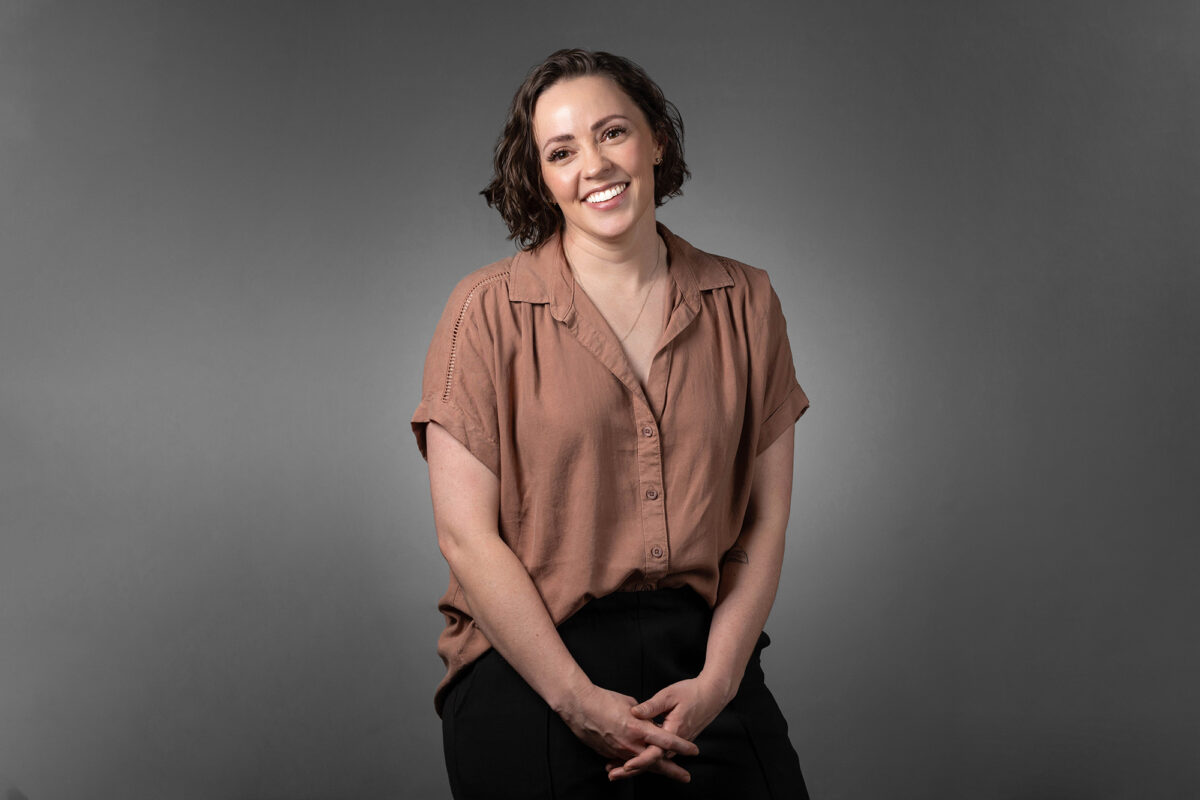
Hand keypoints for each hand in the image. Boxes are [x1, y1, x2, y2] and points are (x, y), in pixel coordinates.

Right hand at [556, 682, 698, 782]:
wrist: (579, 706)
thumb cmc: (605, 699)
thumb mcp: (629, 703)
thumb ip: (643, 715)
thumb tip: (649, 721)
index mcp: (639, 728)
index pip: (666, 741)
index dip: (682, 747)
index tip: (694, 751)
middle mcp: (631, 744)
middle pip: (657, 762)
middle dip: (673, 770)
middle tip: (686, 777)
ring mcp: (619, 751)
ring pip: (642, 766)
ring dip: (656, 770)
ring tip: (669, 775)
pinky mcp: (609, 754)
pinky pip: (625, 763)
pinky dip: (635, 767)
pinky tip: (641, 770)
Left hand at [604, 673, 731, 780]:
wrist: (712, 695)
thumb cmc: (691, 693)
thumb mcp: (669, 695)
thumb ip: (651, 706)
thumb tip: (634, 712)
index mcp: (674, 731)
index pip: (655, 752)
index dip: (640, 760)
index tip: (626, 765)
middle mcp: (676, 742)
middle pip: (652, 762)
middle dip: (631, 769)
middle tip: (612, 774)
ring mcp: (676, 745)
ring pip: (654, 760)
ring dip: (636, 765)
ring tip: (615, 769)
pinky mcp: (675, 743)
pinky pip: (658, 755)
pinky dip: (643, 758)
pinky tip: (628, 758)